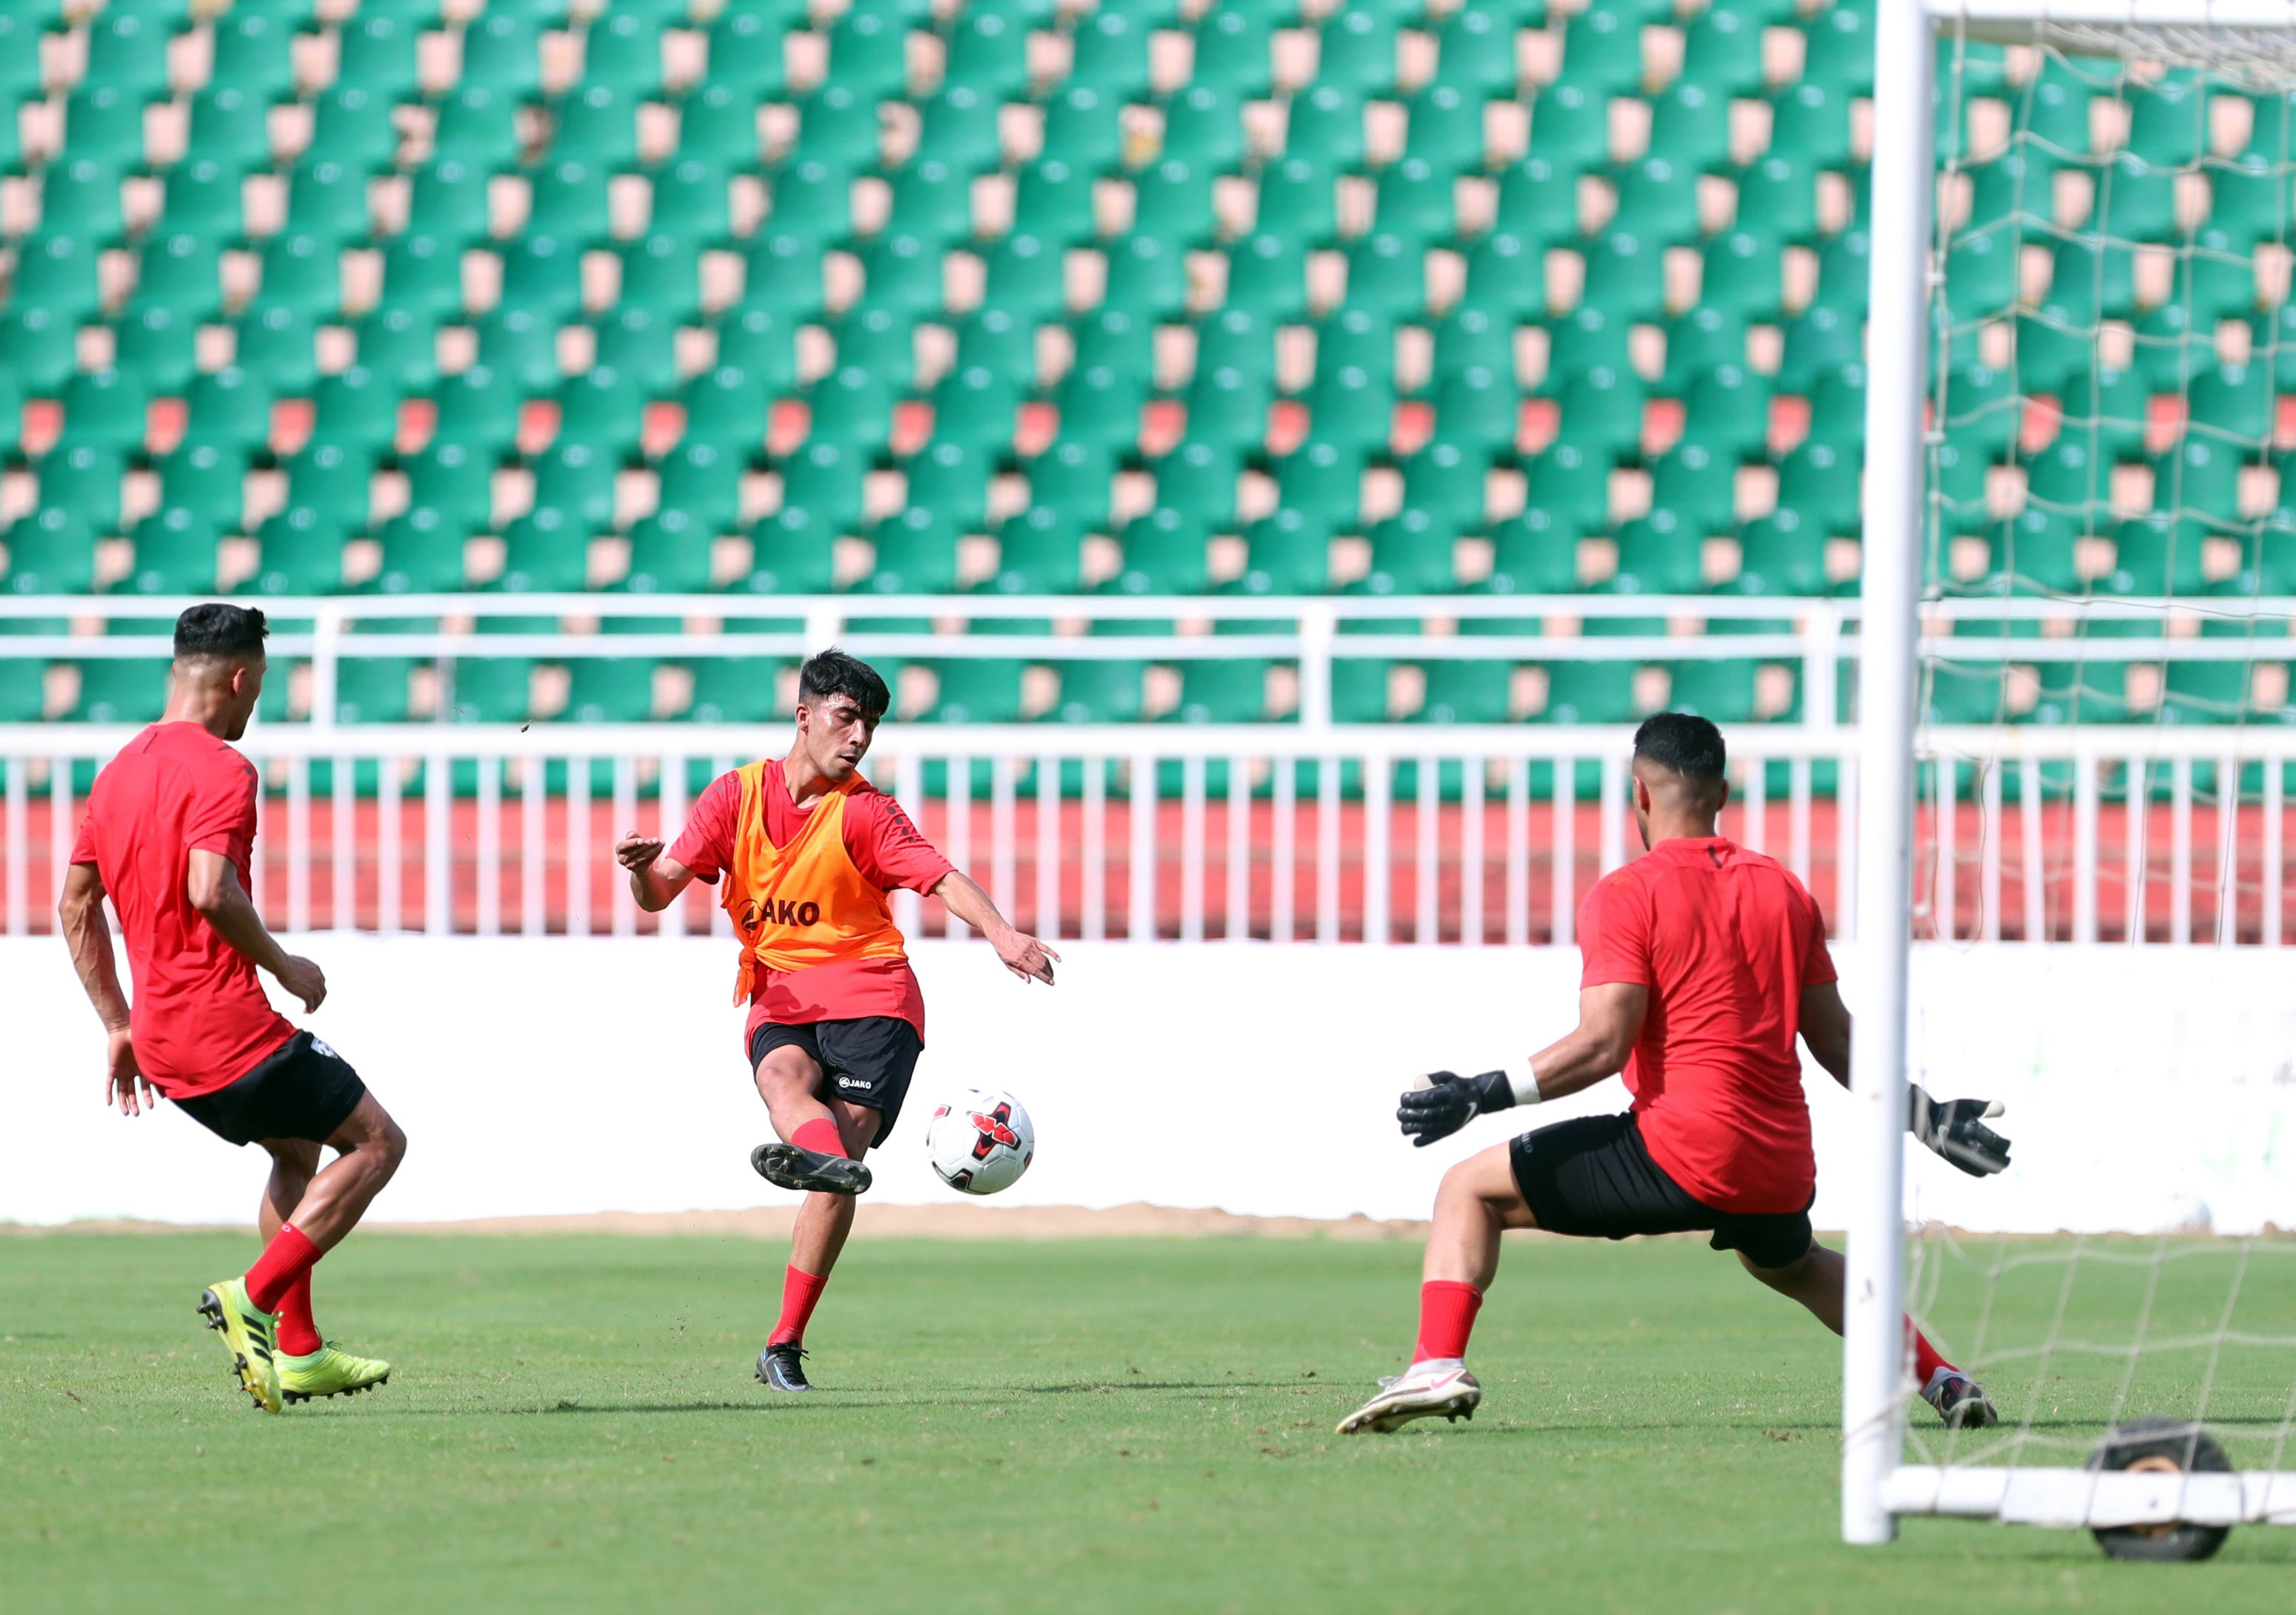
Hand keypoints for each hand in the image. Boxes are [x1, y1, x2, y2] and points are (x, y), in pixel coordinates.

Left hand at [103, 1028, 153, 1116]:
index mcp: (143, 1067)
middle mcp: (132, 1072)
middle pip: (133, 1091)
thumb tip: (181, 1052)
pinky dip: (109, 1093)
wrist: (123, 1029)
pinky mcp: (112, 1069)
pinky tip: (110, 1103)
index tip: (158, 1102)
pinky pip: (109, 1083)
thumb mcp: (151, 1048)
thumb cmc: (139, 1036)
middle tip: (138, 1114)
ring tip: (127, 1113)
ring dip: (124, 1102)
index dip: (153, 1093)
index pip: (149, 1084)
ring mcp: (122, 1071)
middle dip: (136, 1102)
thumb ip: (161, 1054)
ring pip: (122, 1090)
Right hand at [274, 954, 326, 1013]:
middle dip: (319, 999)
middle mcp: (319, 979)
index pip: (321, 983)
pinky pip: (311, 1004)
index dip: (318, 990)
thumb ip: (302, 967)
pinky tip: (306, 1011)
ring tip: (310, 1010)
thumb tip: (297, 967)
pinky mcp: (308, 994)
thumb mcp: (299, 962)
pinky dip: (310, 1009)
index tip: (313, 994)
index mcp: (317, 970)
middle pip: (322, 992)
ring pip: (318, 1000)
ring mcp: (314, 987)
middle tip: (314, 1004)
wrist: (283, 965)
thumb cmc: (286, 962)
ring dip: (315, 1006)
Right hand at [615, 833, 664, 872]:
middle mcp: (622, 859)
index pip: (623, 845)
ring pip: (644, 856)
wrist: (639, 864)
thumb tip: (631, 834)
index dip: (632, 843)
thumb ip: (632, 836)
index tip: (642, 840)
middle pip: (636, 851)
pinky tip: (661, 847)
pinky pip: (648, 861)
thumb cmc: (635, 847)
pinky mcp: (638, 870)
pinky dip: (656, 853)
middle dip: (648, 844)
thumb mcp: (633, 840)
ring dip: (654, 849)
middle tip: (656, 839)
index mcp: (619, 849)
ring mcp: (629, 866)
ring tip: (662, 842)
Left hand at [991, 928, 1059, 984]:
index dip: (1044, 978)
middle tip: (1051, 979)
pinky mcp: (1034, 941)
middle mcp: (1027, 953)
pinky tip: (1059, 960)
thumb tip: (1029, 981)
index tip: (1051, 983)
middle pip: (1041, 966)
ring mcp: (1031, 946)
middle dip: (1048, 974)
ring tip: (1051, 973)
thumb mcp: (1008, 964)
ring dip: (1050, 968)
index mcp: (1020, 960)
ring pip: (1044, 959)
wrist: (1002, 935)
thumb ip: (1019, 973)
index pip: (1035, 971)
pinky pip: (1046, 948)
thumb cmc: (1004, 952)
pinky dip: (1053, 954)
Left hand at [1397, 1070, 1513, 1147]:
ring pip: (1430, 1128)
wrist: (1479, 1098)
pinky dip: (1425, 1141)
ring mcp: (1452, 1121)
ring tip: (1404, 1126)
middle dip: (1409, 1115)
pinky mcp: (1452, 1130)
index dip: (1414, 1099)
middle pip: (1427, 1115)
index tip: (1403, 1098)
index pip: (1429, 1098)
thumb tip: (1415, 1083)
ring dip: (1414, 1129)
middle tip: (1399, 1113)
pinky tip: (1415, 1141)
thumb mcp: (1447, 1077)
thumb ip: (1432, 1078)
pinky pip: (1437, 1137)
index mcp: (1451, 1094)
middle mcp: (1452, 1108)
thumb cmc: (1458, 1085)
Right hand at [1907, 1083, 2010, 1176]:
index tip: (2008, 1143)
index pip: (1995, 1142)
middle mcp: (1966, 1142)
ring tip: (2001, 1165)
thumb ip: (1986, 1107)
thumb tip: (2003, 1109)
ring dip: (1996, 1167)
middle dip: (2003, 1160)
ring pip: (1984, 1168)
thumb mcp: (1967, 1104)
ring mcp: (1959, 1153)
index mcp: (1971, 1128)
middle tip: (2008, 1158)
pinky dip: (1983, 1172)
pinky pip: (1973, 1171)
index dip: (2005, 1145)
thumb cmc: (1949, 1110)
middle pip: (1992, 1158)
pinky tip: (1987, 1168)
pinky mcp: (1954, 1160)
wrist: (1926, 1119)